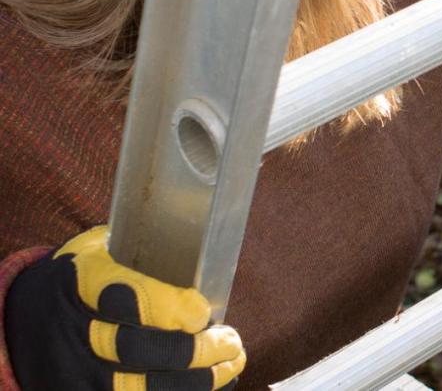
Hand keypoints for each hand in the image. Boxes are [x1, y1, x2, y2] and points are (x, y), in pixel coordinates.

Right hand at [5, 226, 244, 389]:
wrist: (24, 317)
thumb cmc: (84, 277)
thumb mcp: (101, 248)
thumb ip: (141, 253)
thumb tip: (206, 250)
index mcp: (81, 280)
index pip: (121, 296)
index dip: (165, 308)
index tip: (201, 311)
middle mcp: (74, 328)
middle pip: (132, 350)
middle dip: (189, 351)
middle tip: (230, 342)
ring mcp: (74, 370)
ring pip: (135, 388)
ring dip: (192, 382)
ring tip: (231, 365)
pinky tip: (210, 384)